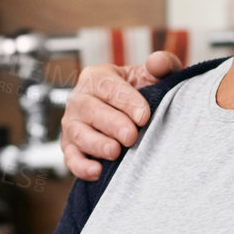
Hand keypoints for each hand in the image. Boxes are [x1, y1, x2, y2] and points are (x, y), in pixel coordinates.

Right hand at [60, 51, 184, 179]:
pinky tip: (97, 171)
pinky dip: (81, 166)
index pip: (108, 86)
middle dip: (112, 124)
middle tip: (131, 136)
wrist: (135, 115)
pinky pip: (71, 158)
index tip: (144, 116)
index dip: (126, 101)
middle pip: (90, 110)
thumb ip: (162, 64)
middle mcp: (80, 99)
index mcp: (97, 77)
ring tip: (115, 152)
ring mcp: (72, 124)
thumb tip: (157, 62)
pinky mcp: (71, 147)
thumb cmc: (143, 92)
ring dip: (96, 145)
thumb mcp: (154, 76)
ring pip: (78, 134)